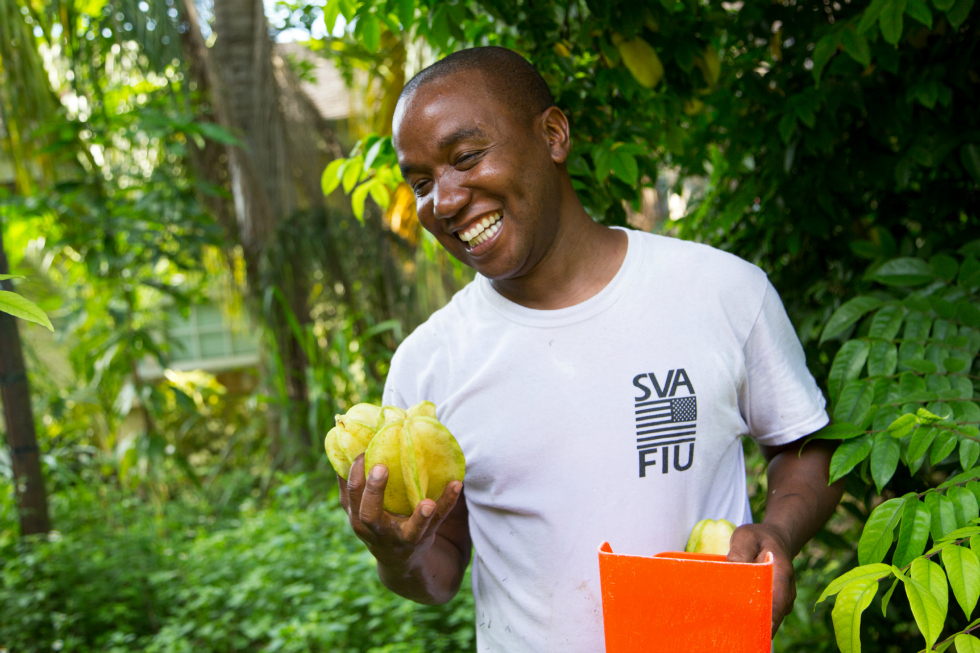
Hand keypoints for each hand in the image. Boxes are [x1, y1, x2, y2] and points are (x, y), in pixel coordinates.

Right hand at [338, 453, 462, 568]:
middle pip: (369, 513)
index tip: (363, 451)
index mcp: (358, 516)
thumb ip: (352, 485)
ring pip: (411, 529)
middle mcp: (376, 529)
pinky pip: (438, 520)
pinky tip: (456, 484)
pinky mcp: (423, 536)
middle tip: (380, 467)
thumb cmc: (376, 522)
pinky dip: (447, 502)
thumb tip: (348, 447)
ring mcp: (401, 537)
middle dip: (374, 490)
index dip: (355, 472)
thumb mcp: (358, 509)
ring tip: (428, 503)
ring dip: (420, 516)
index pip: (352, 494)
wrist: (397, 560)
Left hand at [727, 523, 795, 636]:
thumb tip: (733, 567)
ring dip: (755, 622)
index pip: (777, 600)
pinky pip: (766, 613)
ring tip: (735, 628)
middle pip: (773, 613)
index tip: (761, 632)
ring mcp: (782, 600)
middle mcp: (786, 591)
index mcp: (782, 573)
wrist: (775, 539)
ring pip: (770, 616)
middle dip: (757, 624)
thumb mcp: (746, 536)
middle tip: (738, 631)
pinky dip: (754, 617)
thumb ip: (739, 551)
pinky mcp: (775, 603)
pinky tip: (737, 620)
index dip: (770, 617)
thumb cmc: (759, 537)